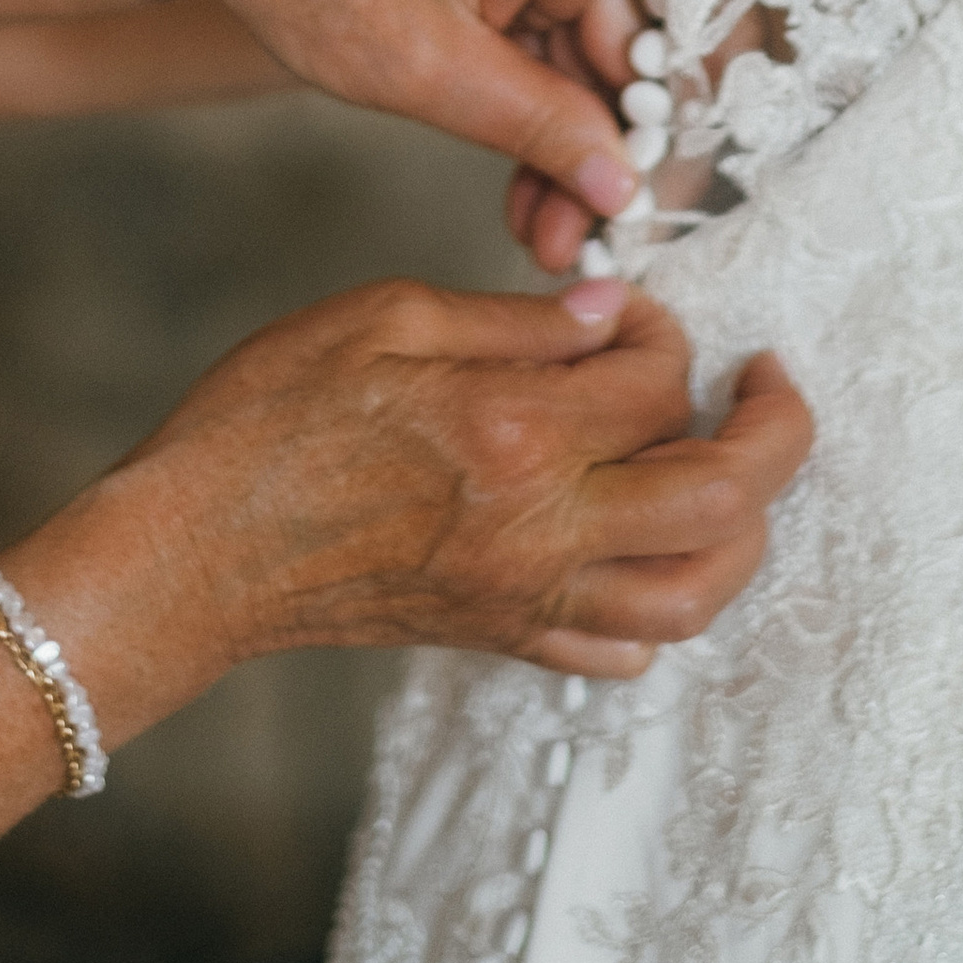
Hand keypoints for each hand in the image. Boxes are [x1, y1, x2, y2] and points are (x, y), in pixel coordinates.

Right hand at [33, 281, 812, 706]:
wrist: (189, 553)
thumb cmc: (265, 422)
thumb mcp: (382, 318)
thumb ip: (511, 320)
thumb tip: (607, 315)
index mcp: (511, 433)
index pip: (656, 380)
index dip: (664, 329)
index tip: (630, 311)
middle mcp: (537, 528)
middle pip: (722, 501)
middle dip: (773, 434)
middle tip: (764, 384)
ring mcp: (524, 597)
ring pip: (694, 595)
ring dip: (741, 531)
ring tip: (731, 471)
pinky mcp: (501, 638)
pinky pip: (620, 651)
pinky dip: (663, 607)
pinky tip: (646, 548)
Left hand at [166, 0, 654, 224]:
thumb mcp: (426, 68)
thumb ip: (539, 124)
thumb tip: (623, 187)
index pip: (683, 14)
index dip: (679, 115)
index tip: (652, 201)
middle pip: (637, 40)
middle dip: (609, 152)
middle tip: (581, 247)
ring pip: (593, 48)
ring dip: (569, 142)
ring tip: (542, 236)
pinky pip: (551, 31)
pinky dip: (536, 103)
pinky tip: (524, 185)